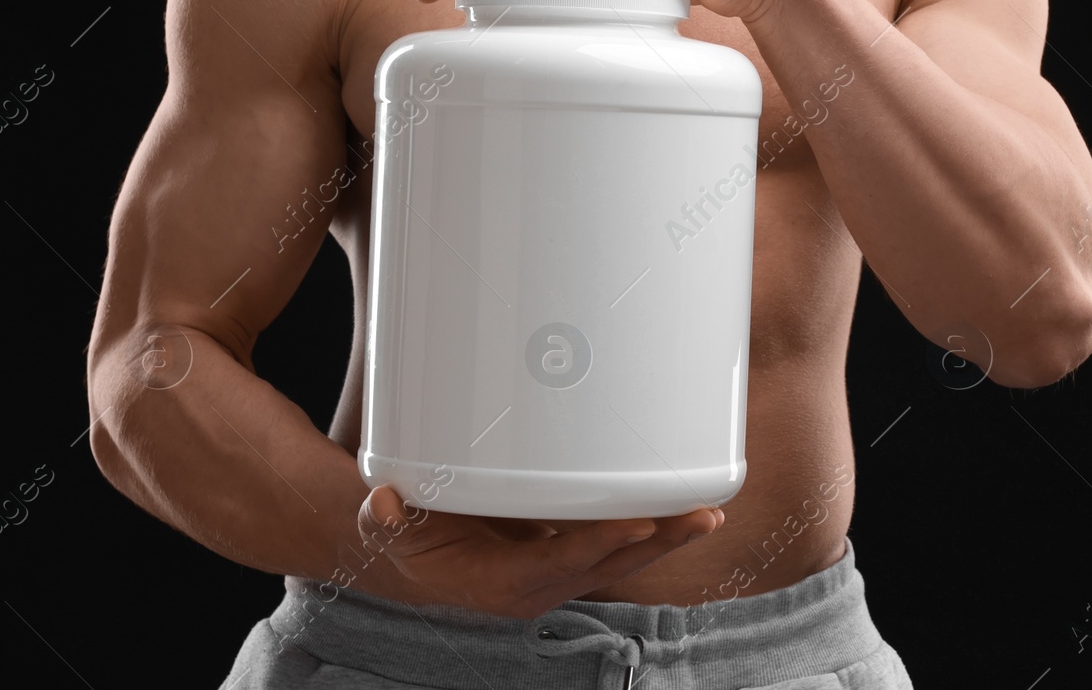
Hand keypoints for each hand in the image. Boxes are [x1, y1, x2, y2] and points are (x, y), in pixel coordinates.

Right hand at [357, 485, 724, 618]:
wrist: (420, 559)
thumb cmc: (411, 539)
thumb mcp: (392, 529)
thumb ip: (387, 518)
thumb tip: (382, 507)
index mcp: (501, 583)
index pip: (559, 564)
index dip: (600, 545)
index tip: (638, 523)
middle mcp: (538, 584)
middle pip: (607, 565)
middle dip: (657, 542)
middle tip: (701, 515)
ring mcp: (558, 572)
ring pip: (621, 558)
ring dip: (666, 537)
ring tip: (709, 512)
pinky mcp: (570, 556)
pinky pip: (616, 545)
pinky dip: (650, 527)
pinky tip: (683, 507)